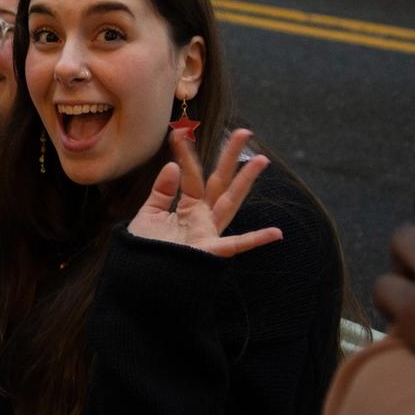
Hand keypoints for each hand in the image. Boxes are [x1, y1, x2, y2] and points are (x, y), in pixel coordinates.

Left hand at [128, 127, 281, 255]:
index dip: (186, 155)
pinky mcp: (208, 252)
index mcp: (189, 209)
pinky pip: (235, 246)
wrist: (139, 282)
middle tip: (244, 131)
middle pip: (220, 182)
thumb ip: (162, 193)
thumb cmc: (144, 252)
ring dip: (245, 181)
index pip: (192, 176)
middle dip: (230, 157)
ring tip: (261, 159)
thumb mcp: (149, 216)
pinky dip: (255, 240)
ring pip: (230, 202)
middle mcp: (203, 218)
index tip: (179, 132)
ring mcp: (209, 233)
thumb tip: (173, 166)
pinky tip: (276, 233)